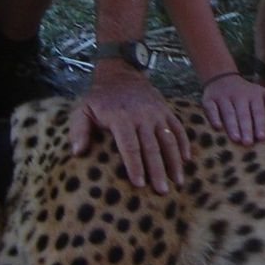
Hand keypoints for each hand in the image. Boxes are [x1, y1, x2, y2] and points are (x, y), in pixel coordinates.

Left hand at [70, 67, 189, 193]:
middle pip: (152, 146)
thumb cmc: (99, 99)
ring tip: (178, 181)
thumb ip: (79, 130)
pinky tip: (187, 160)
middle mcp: (142, 115)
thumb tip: (77, 152)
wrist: (119, 74)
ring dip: (174, 161)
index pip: (129, 145)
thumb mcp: (82, 110)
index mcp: (120, 117)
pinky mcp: (166, 110)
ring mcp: (156, 113)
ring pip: (169, 139)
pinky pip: (178, 127)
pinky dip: (184, 144)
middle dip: (157, 170)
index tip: (139, 184)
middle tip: (162, 191)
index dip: (135, 165)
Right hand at [204, 73, 264, 145]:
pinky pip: (211, 109)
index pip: (257, 111)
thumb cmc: (245, 90)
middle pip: (243, 114)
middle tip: (248, 143)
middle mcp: (238, 96)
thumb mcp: (260, 92)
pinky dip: (214, 117)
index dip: (259, 124)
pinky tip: (217, 128)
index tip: (261, 137)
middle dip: (246, 128)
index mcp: (252, 96)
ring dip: (232, 125)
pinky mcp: (209, 99)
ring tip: (236, 139)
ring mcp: (223, 97)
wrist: (222, 76)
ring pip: (228, 112)